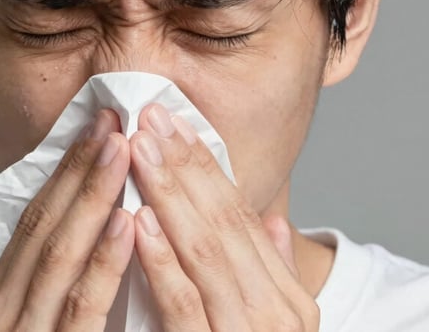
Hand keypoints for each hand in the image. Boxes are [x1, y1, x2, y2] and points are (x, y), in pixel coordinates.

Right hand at [0, 110, 134, 331]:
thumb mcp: (34, 322)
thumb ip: (51, 283)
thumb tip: (88, 224)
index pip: (32, 222)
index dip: (65, 173)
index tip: (96, 131)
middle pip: (42, 226)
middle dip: (78, 169)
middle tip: (111, 122)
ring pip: (58, 254)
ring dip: (92, 196)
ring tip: (121, 150)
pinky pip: (82, 303)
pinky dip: (104, 259)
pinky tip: (127, 222)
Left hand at [129, 103, 319, 330]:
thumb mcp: (274, 324)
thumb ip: (276, 273)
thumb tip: (274, 223)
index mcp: (289, 299)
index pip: (243, 218)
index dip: (208, 168)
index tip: (178, 126)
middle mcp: (276, 311)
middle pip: (225, 222)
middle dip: (186, 165)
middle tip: (153, 118)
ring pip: (205, 250)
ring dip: (169, 194)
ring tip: (140, 150)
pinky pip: (184, 302)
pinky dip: (161, 259)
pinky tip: (139, 221)